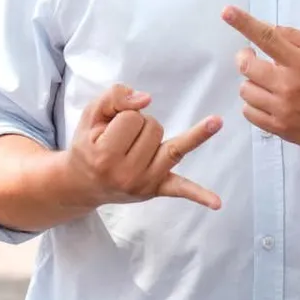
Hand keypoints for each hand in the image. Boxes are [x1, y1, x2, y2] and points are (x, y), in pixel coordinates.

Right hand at [65, 83, 222, 209]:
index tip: (109, 130)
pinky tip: (217, 203)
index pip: (132, 117)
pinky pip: (182, 189)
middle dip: (140, 125)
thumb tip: (147, 99)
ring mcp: (145, 183)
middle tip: (121, 140)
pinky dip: (200, 195)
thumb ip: (115, 96)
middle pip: (155, 128)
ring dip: (156, 138)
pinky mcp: (158, 189)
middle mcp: (126, 174)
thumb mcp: (91, 115)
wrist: (83, 183)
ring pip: (173, 145)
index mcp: (105, 155)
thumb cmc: (89, 144)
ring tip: (136, 147)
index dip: (123, 115)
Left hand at [223, 6, 299, 150]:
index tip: (227, 12)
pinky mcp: (281, 129)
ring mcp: (283, 110)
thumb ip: (296, 37)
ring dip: (251, 82)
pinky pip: (249, 113)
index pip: (267, 37)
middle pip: (247, 66)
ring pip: (245, 90)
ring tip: (268, 81)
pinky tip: (268, 99)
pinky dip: (253, 103)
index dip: (244, 22)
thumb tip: (269, 29)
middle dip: (246, 57)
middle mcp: (289, 86)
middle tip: (253, 56)